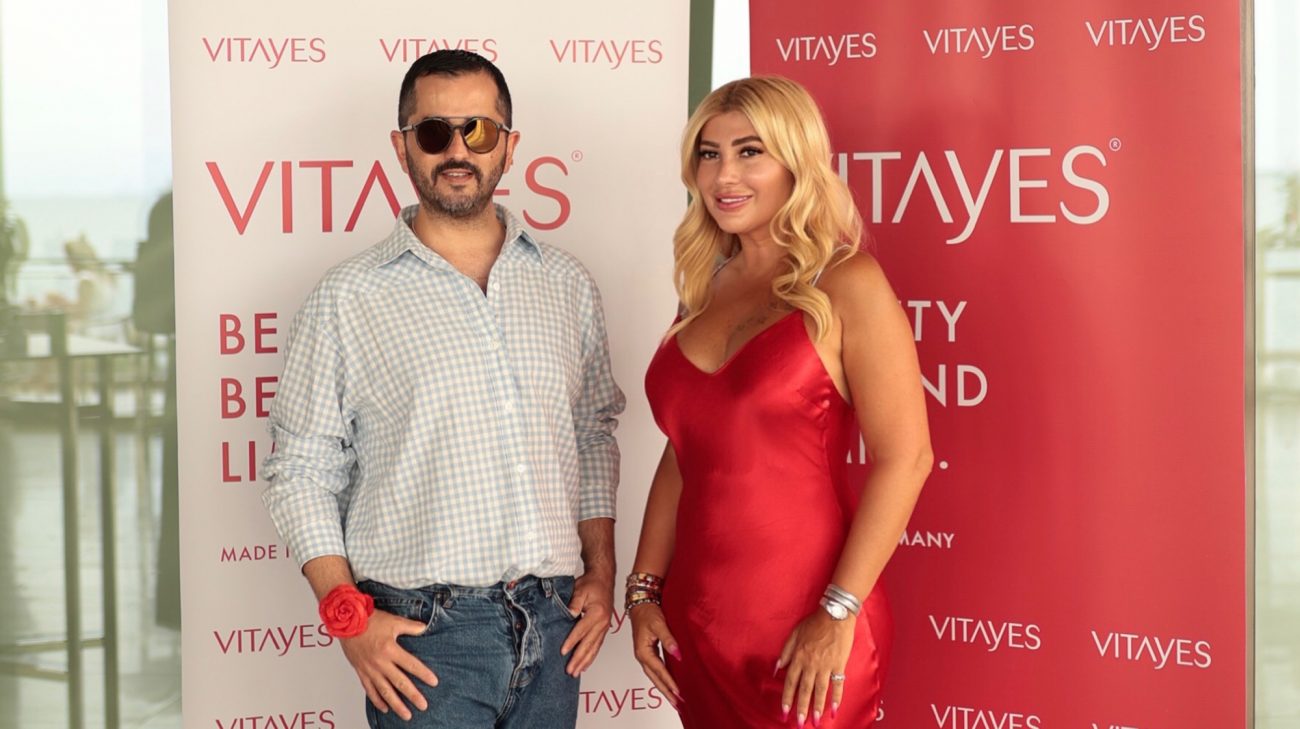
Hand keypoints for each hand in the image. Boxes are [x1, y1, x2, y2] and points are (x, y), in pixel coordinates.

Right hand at [338, 610, 437, 720]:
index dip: (424, 674)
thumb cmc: (369, 621)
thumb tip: (424, 628)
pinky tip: (385, 708)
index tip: (433, 683)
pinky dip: (377, 700)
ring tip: (406, 715)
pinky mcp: (361, 672)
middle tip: (423, 706)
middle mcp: (380, 663)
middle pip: (400, 683)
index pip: (411, 665)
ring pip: (385, 691)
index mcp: (390, 650)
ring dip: (396, 704)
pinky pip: (370, 690)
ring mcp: (370, 670)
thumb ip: (410, 626)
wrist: (346, 623)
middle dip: (413, 696)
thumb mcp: (393, 621)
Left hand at [560, 572, 614, 675]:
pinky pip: (598, 645)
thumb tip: (568, 615)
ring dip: (585, 661)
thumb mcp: (580, 590)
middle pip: (589, 644)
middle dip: (579, 659)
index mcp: (597, 614)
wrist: (603, 578)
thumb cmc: (591, 583)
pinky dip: (592, 656)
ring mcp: (605, 626)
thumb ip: (574, 603)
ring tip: (576, 672)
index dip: (571, 642)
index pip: (581, 631)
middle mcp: (603, 623)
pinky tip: (586, 663)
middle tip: (570, 671)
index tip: (563, 652)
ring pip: (594, 648)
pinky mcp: (604, 628)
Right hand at [628, 603, 682, 708]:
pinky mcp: (649, 652)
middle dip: (666, 691)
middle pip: (655, 678)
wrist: (641, 603)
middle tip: (677, 703)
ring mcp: (645, 655)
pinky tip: (669, 682)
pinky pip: (656, 669)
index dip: (669, 681)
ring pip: (654, 676)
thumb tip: (678, 654)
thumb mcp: (659, 624)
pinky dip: (662, 678)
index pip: (658, 670)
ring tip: (674, 698)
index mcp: (643, 651)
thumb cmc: (648, 612)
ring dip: (664, 687)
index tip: (678, 691)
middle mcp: (642, 655)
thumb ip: (668, 639)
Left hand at [776, 610, 853, 726]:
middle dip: (801, 708)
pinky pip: (838, 684)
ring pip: (820, 690)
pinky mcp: (839, 664)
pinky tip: (834, 709)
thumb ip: (785, 652)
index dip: (787, 698)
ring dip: (817, 707)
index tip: (784, 711)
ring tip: (815, 721)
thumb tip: (776, 669)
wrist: (835, 614)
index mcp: (798, 657)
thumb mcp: (794, 634)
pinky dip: (836, 697)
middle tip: (799, 723)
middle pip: (804, 690)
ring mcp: (825, 665)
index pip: (790, 682)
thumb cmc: (814, 623)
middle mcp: (810, 664)